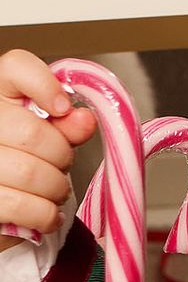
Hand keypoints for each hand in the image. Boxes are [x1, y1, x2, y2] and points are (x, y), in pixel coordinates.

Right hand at [0, 50, 98, 251]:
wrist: (5, 204)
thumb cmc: (28, 161)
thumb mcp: (50, 138)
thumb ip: (67, 126)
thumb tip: (84, 118)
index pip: (16, 66)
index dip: (44, 84)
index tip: (63, 108)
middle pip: (32, 133)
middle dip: (61, 156)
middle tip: (60, 165)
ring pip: (31, 173)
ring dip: (55, 189)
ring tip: (53, 191)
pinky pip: (22, 206)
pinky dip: (45, 215)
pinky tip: (46, 214)